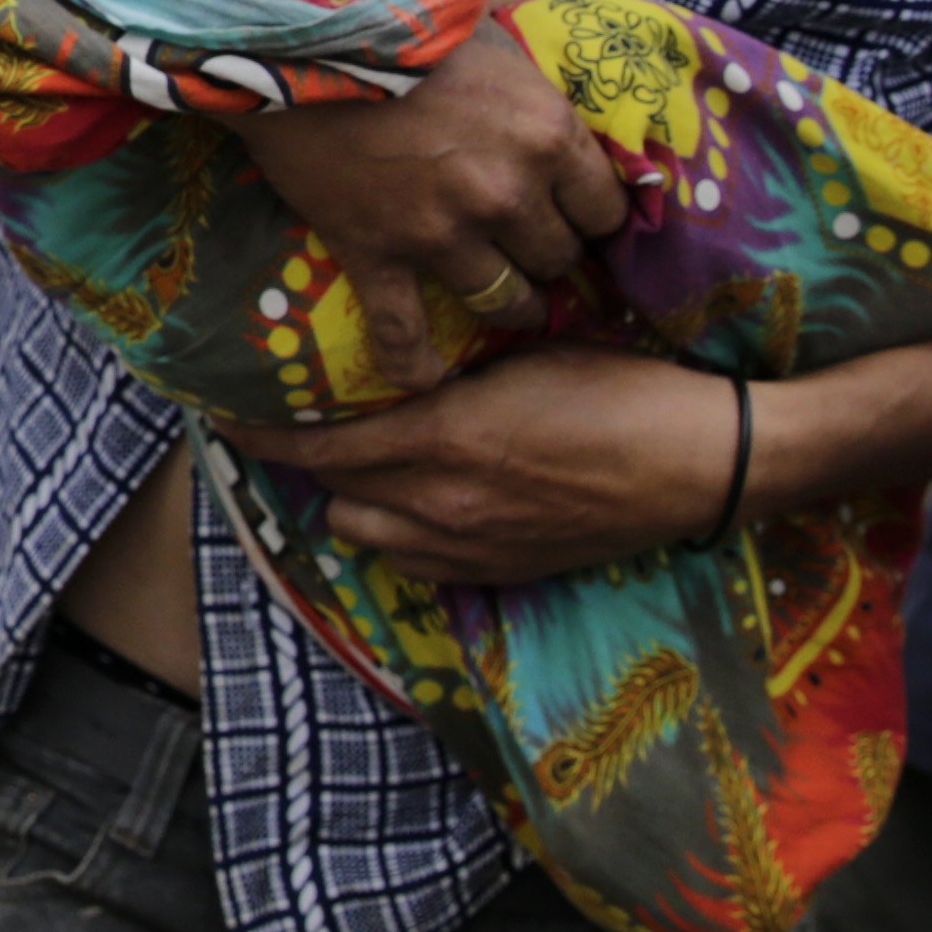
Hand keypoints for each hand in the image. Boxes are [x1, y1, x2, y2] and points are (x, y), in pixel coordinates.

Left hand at [216, 346, 743, 587]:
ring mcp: (473, 549)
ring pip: (367, 539)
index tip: (226, 413)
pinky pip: (418, 567)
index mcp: (441, 442)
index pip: (316, 448)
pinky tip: (421, 503)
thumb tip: (390, 364)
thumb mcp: (520, 358)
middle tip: (312, 426)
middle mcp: (443, 507)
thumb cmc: (620, 388)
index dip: (261, 434)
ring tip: (369, 466)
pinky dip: (402, 537)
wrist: (706, 462)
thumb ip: (445, 373)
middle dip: (312, 463)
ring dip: (355, 503)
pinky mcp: (506, 574)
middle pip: (332, 496)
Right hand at [238, 24, 628, 388]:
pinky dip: (413, 363)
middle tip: (538, 258)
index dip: (595, 218)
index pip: (608, 208)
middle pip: (559, 259)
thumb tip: (546, 30)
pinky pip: (403, 332)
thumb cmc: (394, 15)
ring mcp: (441, 232)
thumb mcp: (487, 24)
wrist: (293, 33)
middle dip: (553, 261)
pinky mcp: (376, 253)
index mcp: (548, 134)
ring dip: (511, 310)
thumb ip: (528, 54)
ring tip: (507, 308)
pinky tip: (422, 379)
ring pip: (504, 303)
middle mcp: (507, 194)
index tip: (582, 220)